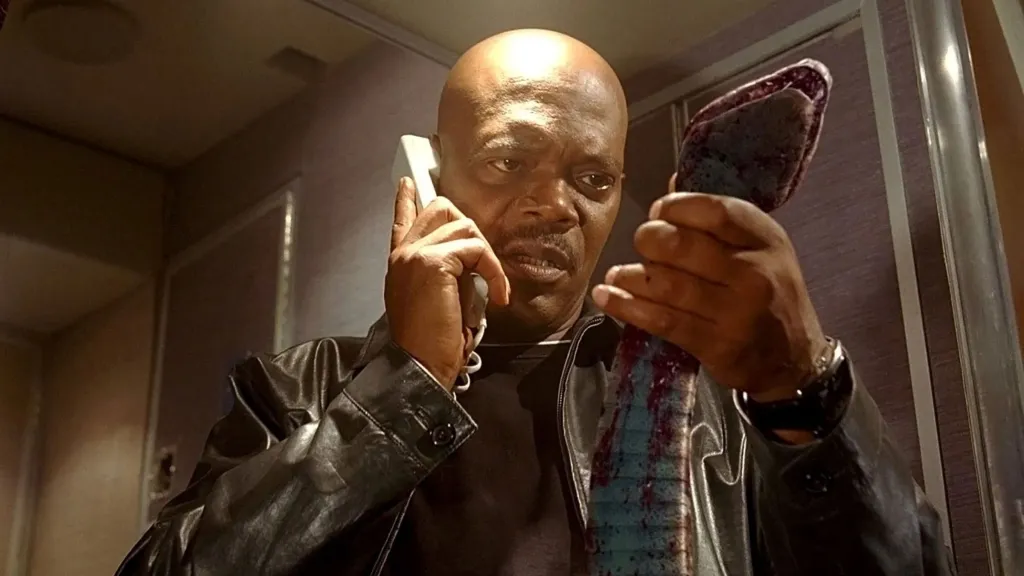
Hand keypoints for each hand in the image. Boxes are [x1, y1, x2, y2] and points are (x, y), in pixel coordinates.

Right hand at [386, 178, 509, 388]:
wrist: (419, 364)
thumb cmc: (429, 342)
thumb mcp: (434, 299)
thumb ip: (443, 274)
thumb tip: (469, 260)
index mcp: (400, 262)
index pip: (402, 220)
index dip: (406, 199)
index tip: (409, 183)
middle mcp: (404, 253)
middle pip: (441, 209)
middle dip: (470, 229)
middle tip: (483, 263)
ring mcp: (415, 254)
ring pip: (465, 227)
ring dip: (488, 257)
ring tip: (493, 288)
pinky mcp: (433, 261)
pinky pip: (477, 249)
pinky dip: (494, 270)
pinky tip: (498, 295)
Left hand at [592, 177, 827, 400]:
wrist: (795, 359)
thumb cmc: (768, 296)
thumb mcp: (761, 251)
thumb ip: (719, 222)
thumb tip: (672, 183)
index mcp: (766, 240)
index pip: (715, 210)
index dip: (677, 207)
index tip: (659, 211)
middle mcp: (754, 273)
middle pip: (683, 246)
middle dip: (649, 239)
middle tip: (641, 243)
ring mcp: (736, 312)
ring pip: (667, 285)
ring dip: (630, 276)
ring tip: (615, 274)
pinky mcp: (717, 345)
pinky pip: (663, 321)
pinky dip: (627, 306)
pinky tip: (607, 297)